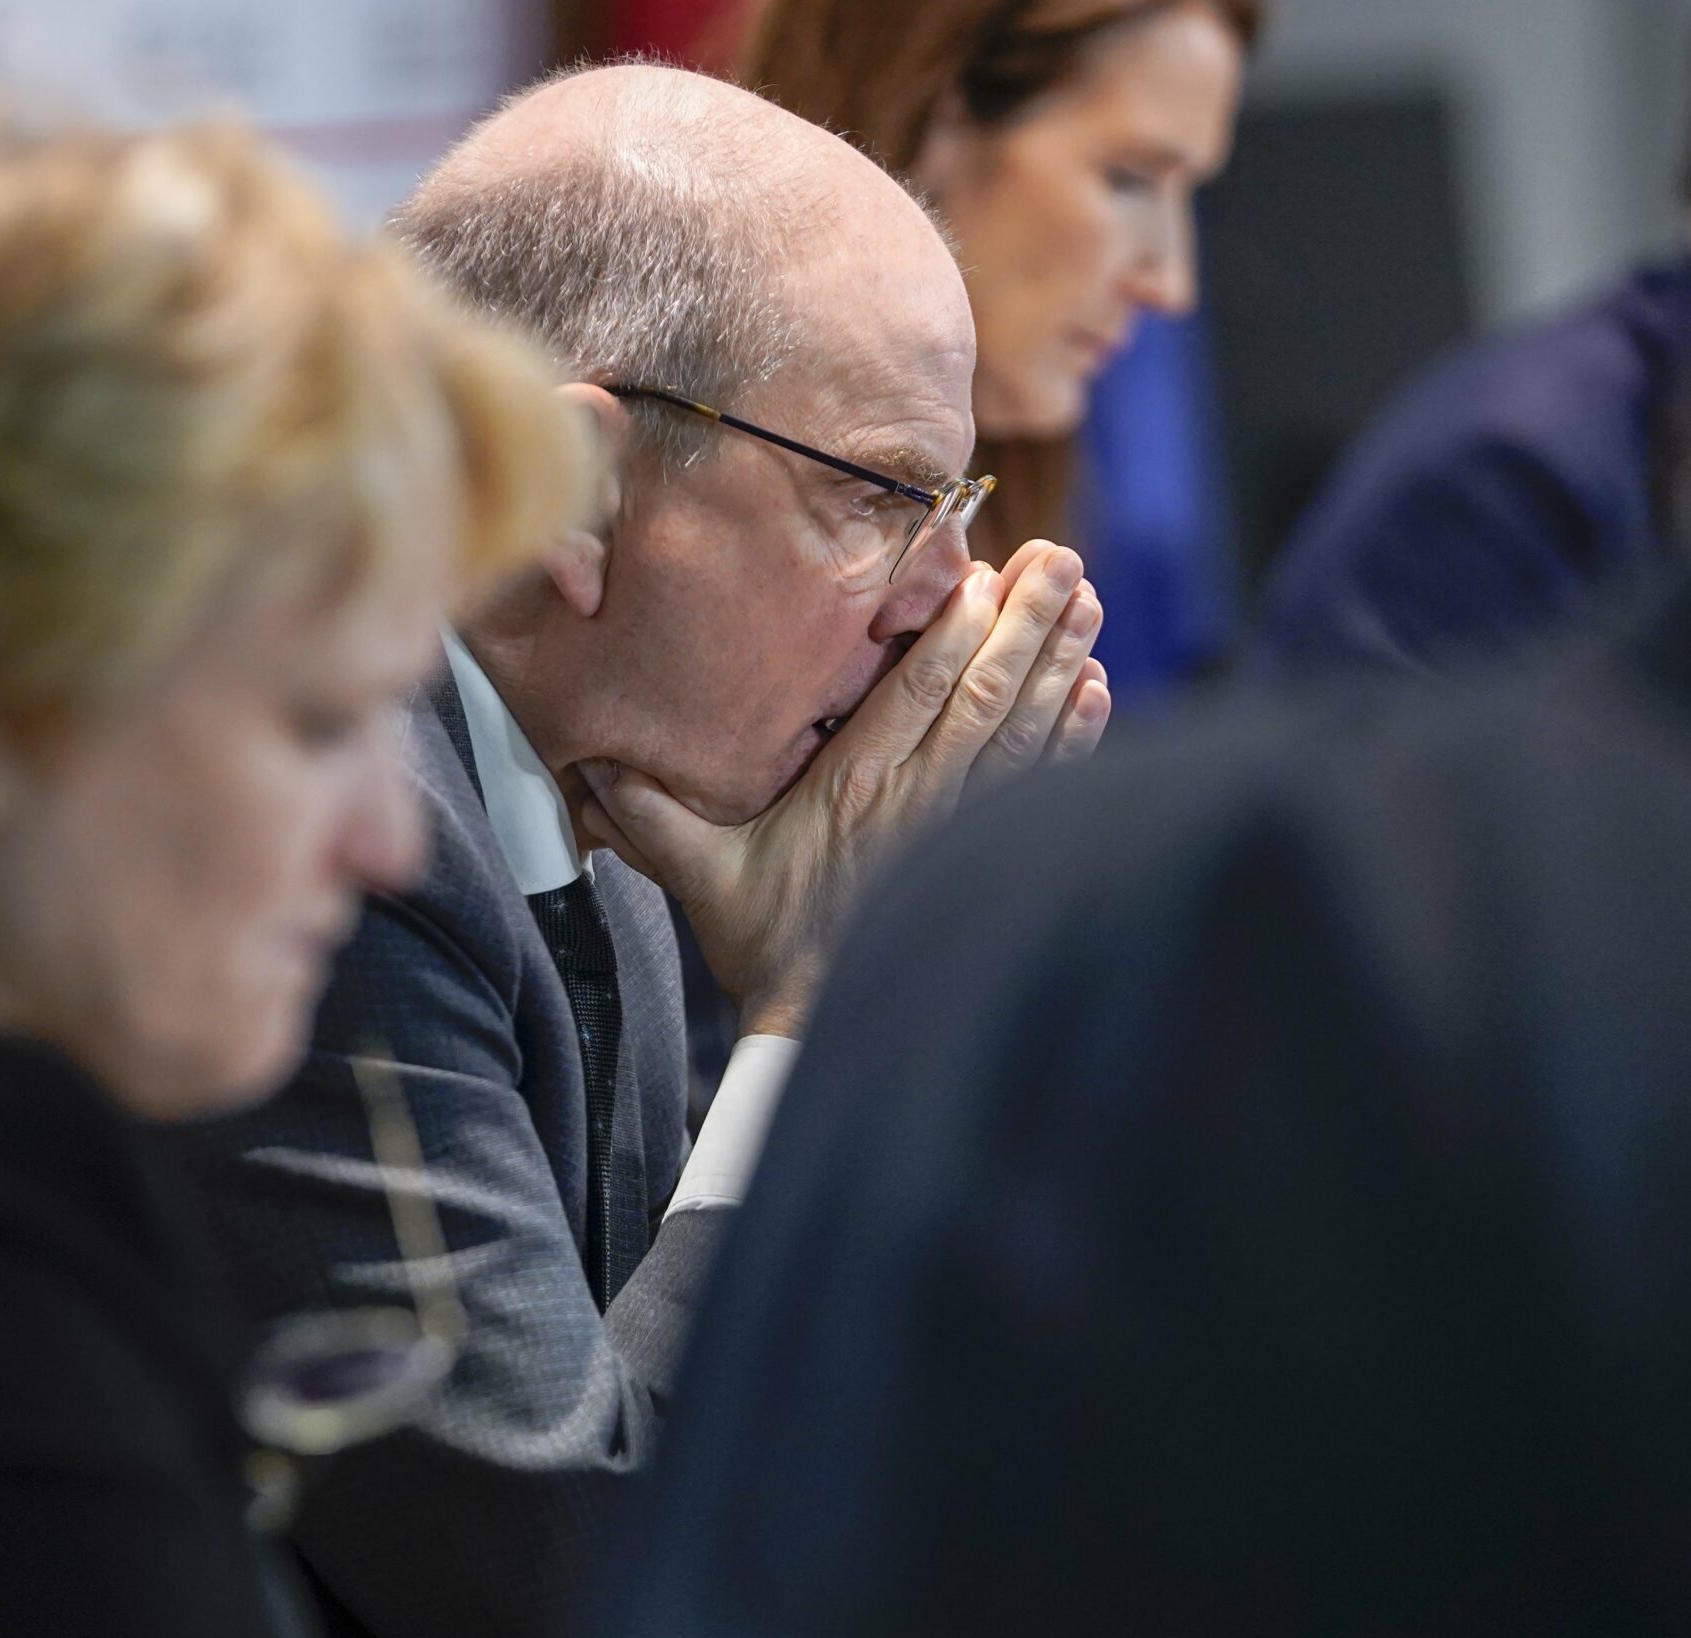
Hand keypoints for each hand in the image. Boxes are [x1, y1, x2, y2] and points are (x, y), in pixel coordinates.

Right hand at [577, 540, 1108, 1038]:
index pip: (915, 697)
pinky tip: (1098, 690)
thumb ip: (651, 813)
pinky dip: (1074, 737)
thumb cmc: (764, 942)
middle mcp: (916, 801)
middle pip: (984, 698)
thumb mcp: (698, 875)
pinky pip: (1039, 784)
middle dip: (1027, 624)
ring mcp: (959, 827)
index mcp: (852, 792)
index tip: (984, 576)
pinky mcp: (985, 850)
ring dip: (1059, 664)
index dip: (953, 634)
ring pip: (1022, 733)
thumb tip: (591, 760)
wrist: (819, 1021)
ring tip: (1092, 603)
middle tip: (1063, 562)